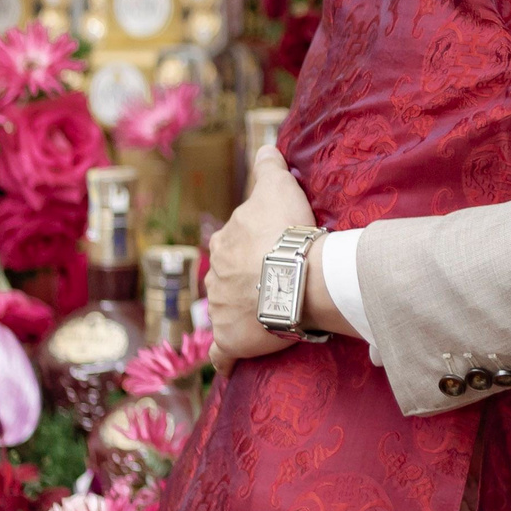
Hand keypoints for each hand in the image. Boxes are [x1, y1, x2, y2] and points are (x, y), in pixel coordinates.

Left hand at [205, 146, 315, 373]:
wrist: (296, 275)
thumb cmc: (287, 230)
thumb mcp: (278, 186)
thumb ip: (268, 166)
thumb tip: (264, 147)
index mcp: (224, 244)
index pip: (234, 244)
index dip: (254, 246)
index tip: (275, 249)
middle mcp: (215, 277)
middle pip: (228, 278)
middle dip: (245, 280)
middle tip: (276, 281)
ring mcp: (220, 311)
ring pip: (226, 311)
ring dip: (242, 312)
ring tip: (269, 314)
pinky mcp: (231, 340)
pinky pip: (223, 353)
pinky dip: (225, 358)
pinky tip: (230, 363)